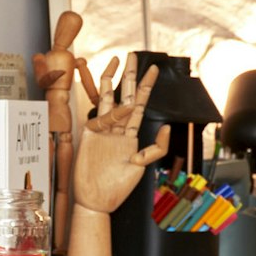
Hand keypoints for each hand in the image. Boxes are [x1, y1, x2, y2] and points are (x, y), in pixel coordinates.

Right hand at [71, 54, 171, 212]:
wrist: (96, 200)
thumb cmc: (118, 187)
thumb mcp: (141, 167)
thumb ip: (154, 148)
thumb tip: (165, 128)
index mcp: (131, 135)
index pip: (140, 105)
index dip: (147, 87)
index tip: (154, 69)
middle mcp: (117, 129)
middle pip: (124, 95)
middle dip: (129, 76)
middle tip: (132, 55)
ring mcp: (103, 131)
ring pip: (107, 99)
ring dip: (111, 81)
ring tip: (115, 61)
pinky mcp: (89, 136)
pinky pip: (98, 117)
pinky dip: (109, 111)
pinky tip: (118, 105)